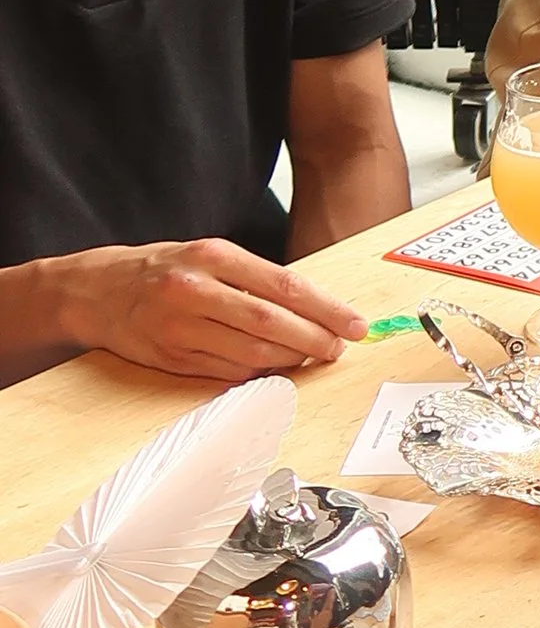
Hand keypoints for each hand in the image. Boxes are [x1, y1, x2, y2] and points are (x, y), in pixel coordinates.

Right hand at [50, 239, 367, 376]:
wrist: (96, 290)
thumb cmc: (163, 270)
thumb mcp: (208, 256)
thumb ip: (256, 280)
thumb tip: (315, 311)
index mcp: (212, 256)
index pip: (285, 285)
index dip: (327, 309)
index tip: (355, 325)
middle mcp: (195, 289)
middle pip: (272, 323)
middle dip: (316, 339)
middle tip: (340, 348)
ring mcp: (180, 327)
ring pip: (253, 353)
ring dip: (291, 360)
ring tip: (311, 357)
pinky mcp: (171, 357)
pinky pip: (228, 372)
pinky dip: (258, 371)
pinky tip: (272, 366)